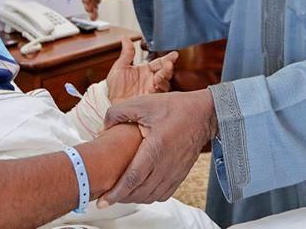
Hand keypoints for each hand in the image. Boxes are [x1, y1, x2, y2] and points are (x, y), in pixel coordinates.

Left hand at [98, 89, 217, 206]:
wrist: (203, 114)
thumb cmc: (173, 107)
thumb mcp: (142, 103)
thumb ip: (118, 112)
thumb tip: (102, 127)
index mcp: (156, 148)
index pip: (133, 179)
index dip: (116, 193)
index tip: (102, 201)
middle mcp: (166, 165)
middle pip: (140, 192)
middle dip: (120, 197)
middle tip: (105, 196)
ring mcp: (175, 172)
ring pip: (151, 196)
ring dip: (134, 198)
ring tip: (120, 193)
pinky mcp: (181, 174)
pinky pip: (163, 194)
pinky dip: (149, 196)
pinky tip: (140, 189)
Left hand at [105, 37, 178, 103]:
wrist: (111, 104)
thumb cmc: (115, 87)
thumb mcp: (119, 68)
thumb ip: (126, 53)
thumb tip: (125, 38)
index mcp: (146, 71)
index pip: (159, 63)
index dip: (167, 58)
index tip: (174, 54)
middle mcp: (152, 80)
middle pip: (165, 72)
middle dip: (168, 68)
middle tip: (169, 63)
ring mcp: (153, 91)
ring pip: (164, 83)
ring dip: (164, 78)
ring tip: (160, 74)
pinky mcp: (151, 101)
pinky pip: (160, 95)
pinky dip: (159, 90)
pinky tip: (156, 85)